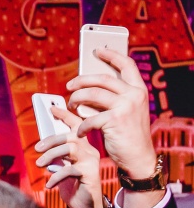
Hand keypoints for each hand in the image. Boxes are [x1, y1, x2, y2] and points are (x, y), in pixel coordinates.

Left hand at [36, 105, 104, 207]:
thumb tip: (42, 144)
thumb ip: (56, 155)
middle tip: (37, 149)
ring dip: (52, 155)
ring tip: (40, 164)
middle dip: (52, 139)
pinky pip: (70, 170)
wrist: (85, 206)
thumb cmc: (73, 185)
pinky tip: (49, 184)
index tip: (52, 108)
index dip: (65, 115)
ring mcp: (91, 162)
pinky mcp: (89, 174)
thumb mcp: (62, 167)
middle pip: (71, 136)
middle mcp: (89, 151)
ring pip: (71, 149)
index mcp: (83, 147)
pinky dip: (56, 177)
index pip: (76, 126)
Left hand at [67, 47, 155, 178]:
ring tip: (71, 105)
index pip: (126, 64)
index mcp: (138, 89)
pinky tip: (80, 131)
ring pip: (92, 94)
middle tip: (69, 85)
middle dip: (81, 80)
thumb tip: (87, 87)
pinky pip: (89, 118)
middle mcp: (134, 94)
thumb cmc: (127, 134)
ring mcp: (126, 106)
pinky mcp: (115, 120)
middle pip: (101, 78)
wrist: (137, 156)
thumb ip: (112, 98)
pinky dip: (81, 125)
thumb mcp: (125, 111)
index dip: (111, 55)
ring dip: (76, 99)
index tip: (96, 51)